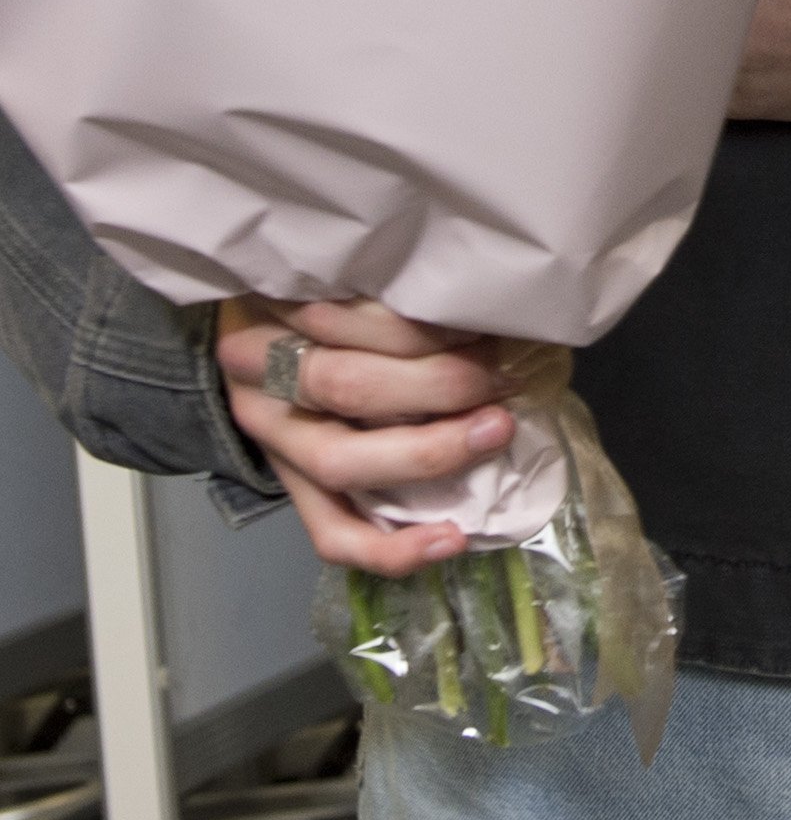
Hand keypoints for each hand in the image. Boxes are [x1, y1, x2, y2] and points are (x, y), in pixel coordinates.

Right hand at [216, 296, 516, 574]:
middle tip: (502, 380)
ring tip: (491, 436)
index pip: (344, 314)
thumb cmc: (321, 294)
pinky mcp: (289, 489)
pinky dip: (390, 548)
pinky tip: (448, 540)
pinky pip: (330, 533)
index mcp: (276, 306)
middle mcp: (261, 376)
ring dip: (427, 454)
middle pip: (348, 386)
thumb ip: (391, 285)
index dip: (421, 325)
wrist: (258, 339)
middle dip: (437, 386)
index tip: (486, 323)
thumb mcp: (342, 271)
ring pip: (342, 462)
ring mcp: (271, 439)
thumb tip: (485, 304)